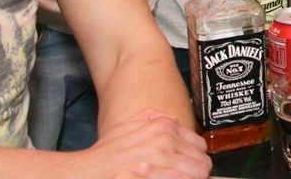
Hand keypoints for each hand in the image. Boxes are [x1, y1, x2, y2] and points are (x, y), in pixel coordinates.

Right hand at [75, 109, 210, 178]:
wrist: (89, 172)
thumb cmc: (105, 154)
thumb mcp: (127, 126)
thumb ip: (151, 119)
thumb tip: (173, 120)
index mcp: (163, 127)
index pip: (198, 144)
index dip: (196, 157)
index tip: (193, 165)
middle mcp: (166, 140)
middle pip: (201, 160)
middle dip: (198, 171)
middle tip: (191, 177)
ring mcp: (162, 158)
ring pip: (198, 172)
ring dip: (193, 177)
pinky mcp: (160, 174)